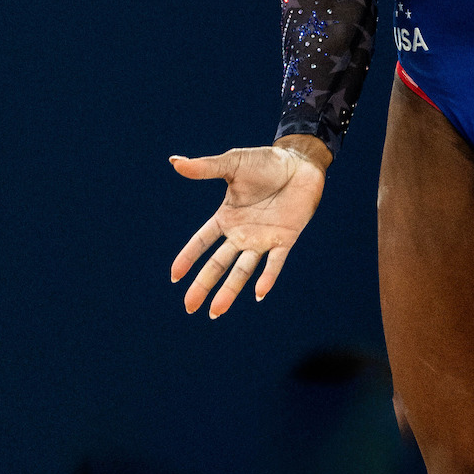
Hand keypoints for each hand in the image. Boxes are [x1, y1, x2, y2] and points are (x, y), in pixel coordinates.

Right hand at [169, 144, 326, 316]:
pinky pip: (274, 262)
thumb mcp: (232, 164)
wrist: (299, 163)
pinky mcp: (285, 239)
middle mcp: (242, 234)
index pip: (202, 242)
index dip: (188, 258)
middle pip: (218, 264)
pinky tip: (258, 293)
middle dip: (203, 285)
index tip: (174, 277)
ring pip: (242, 270)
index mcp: (227, 218)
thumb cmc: (265, 162)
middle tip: (190, 307)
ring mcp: (263, 239)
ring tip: (216, 311)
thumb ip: (205, 168)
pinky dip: (267, 277)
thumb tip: (174, 162)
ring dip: (230, 290)